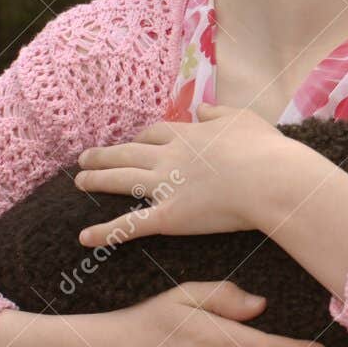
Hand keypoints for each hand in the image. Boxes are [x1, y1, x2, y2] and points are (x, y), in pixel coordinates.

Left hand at [74, 102, 285, 245]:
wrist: (269, 179)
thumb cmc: (263, 149)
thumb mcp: (243, 119)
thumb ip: (220, 113)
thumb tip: (203, 108)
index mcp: (188, 136)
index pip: (155, 132)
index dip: (141, 137)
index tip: (134, 140)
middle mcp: (169, 158)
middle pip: (128, 152)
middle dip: (104, 155)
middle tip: (84, 158)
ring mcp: (166, 187)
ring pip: (121, 181)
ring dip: (97, 180)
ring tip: (78, 181)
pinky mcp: (169, 217)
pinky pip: (131, 225)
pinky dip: (107, 232)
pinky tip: (85, 238)